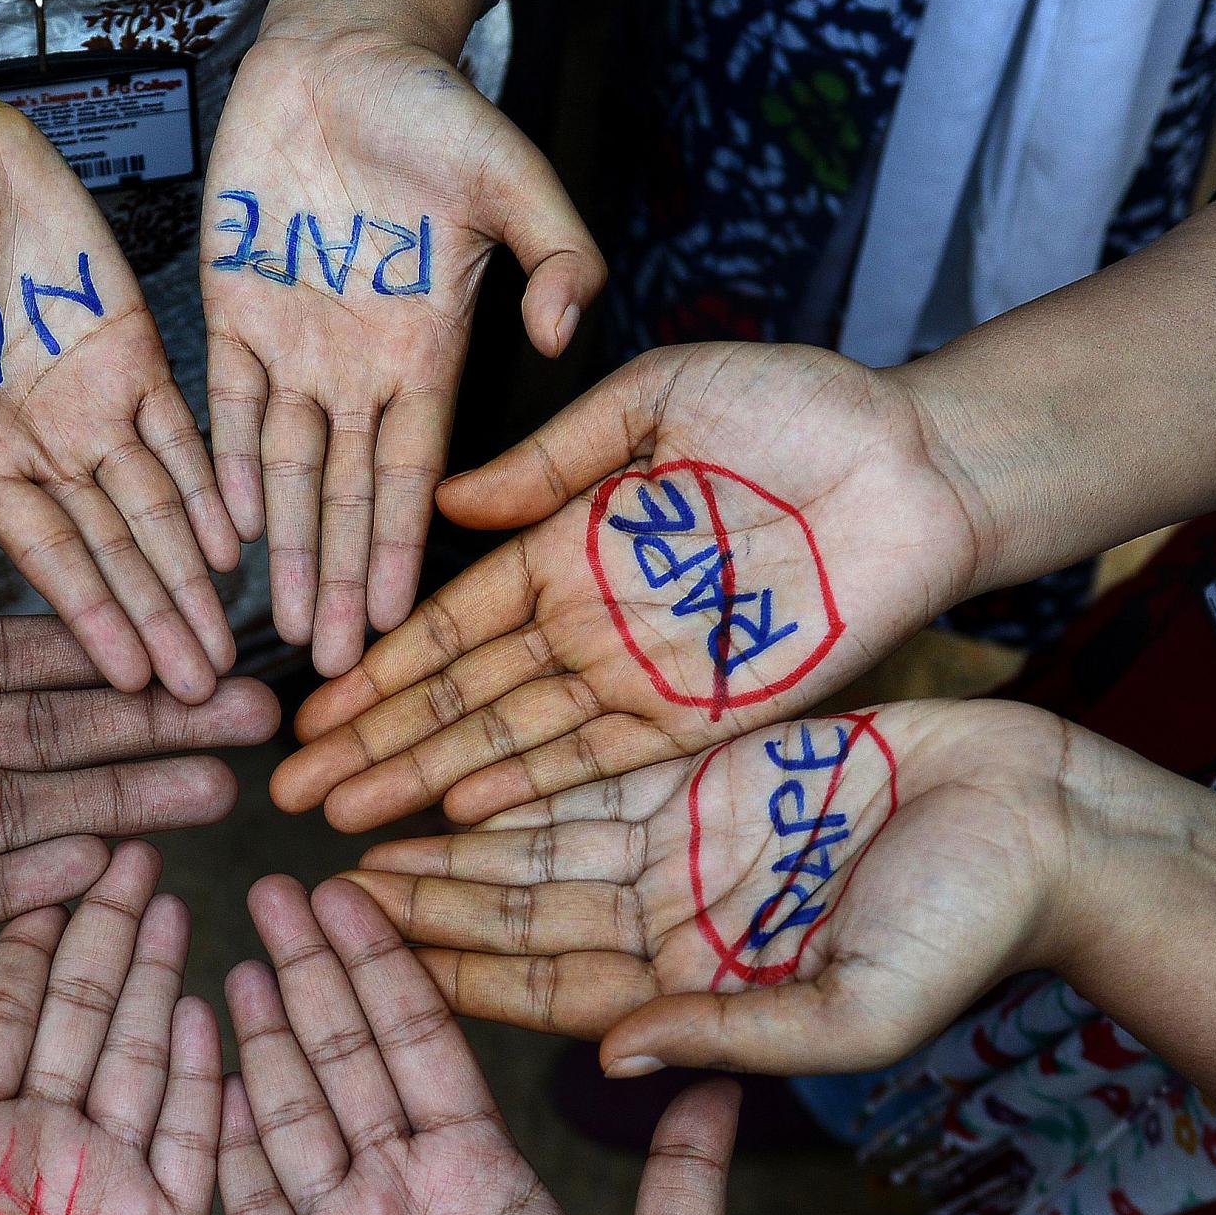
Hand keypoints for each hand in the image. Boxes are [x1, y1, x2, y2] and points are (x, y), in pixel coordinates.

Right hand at [0, 70, 240, 702]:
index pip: (47, 557)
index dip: (93, 617)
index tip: (135, 683)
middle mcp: (40, 450)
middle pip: (115, 550)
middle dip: (160, 620)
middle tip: (210, 695)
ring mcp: (92, 406)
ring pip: (159, 507)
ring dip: (193, 574)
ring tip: (233, 645)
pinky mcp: (134, 354)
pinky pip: (185, 434)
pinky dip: (214, 487)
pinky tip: (243, 545)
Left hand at [0, 845, 214, 1214]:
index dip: (12, 947)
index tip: (35, 864)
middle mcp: (29, 1157)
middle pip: (69, 1015)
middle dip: (96, 927)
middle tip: (124, 836)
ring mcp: (103, 1190)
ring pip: (136, 1054)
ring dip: (153, 973)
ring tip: (170, 890)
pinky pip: (191, 1136)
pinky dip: (202, 1070)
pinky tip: (211, 1001)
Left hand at [201, 27, 602, 677]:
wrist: (342, 50)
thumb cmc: (433, 108)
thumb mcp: (513, 171)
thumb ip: (555, 252)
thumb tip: (561, 334)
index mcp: (427, 348)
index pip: (414, 474)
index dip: (402, 551)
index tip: (402, 625)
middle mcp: (359, 366)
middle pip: (350, 496)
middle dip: (344, 580)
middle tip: (340, 668)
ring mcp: (295, 346)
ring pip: (288, 471)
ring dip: (286, 549)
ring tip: (283, 630)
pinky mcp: (232, 314)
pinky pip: (229, 411)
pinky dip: (227, 470)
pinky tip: (227, 537)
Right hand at [217, 875, 739, 1214]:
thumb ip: (684, 1177)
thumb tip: (721, 1083)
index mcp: (480, 1171)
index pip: (422, 1041)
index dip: (389, 966)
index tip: (360, 888)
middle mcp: (403, 1190)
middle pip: (347, 1055)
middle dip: (313, 970)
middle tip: (277, 884)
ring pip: (293, 1111)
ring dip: (266, 1032)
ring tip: (240, 951)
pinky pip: (252, 1204)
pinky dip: (231, 1136)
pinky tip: (211, 1068)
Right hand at [273, 342, 989, 830]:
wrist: (923, 458)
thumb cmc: (800, 409)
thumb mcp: (656, 399)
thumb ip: (553, 458)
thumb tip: (449, 503)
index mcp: (572, 545)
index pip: (453, 623)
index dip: (380, 665)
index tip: (310, 705)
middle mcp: (594, 622)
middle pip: (464, 697)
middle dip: (376, 742)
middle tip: (292, 789)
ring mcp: (646, 673)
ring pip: (515, 739)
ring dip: (429, 778)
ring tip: (349, 815)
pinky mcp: (708, 712)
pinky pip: (605, 760)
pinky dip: (535, 786)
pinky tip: (463, 810)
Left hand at [340, 700, 1080, 1077]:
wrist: (1044, 821)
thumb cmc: (974, 926)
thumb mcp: (860, 1008)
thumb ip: (735, 1032)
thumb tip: (616, 1064)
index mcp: (699, 988)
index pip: (544, 991)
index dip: (452, 978)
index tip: (364, 972)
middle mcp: (672, 924)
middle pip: (515, 918)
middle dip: (419, 912)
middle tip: (315, 905)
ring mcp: (682, 850)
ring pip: (533, 848)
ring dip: (445, 847)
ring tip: (352, 838)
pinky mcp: (703, 777)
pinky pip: (585, 781)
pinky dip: (513, 785)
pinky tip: (438, 782)